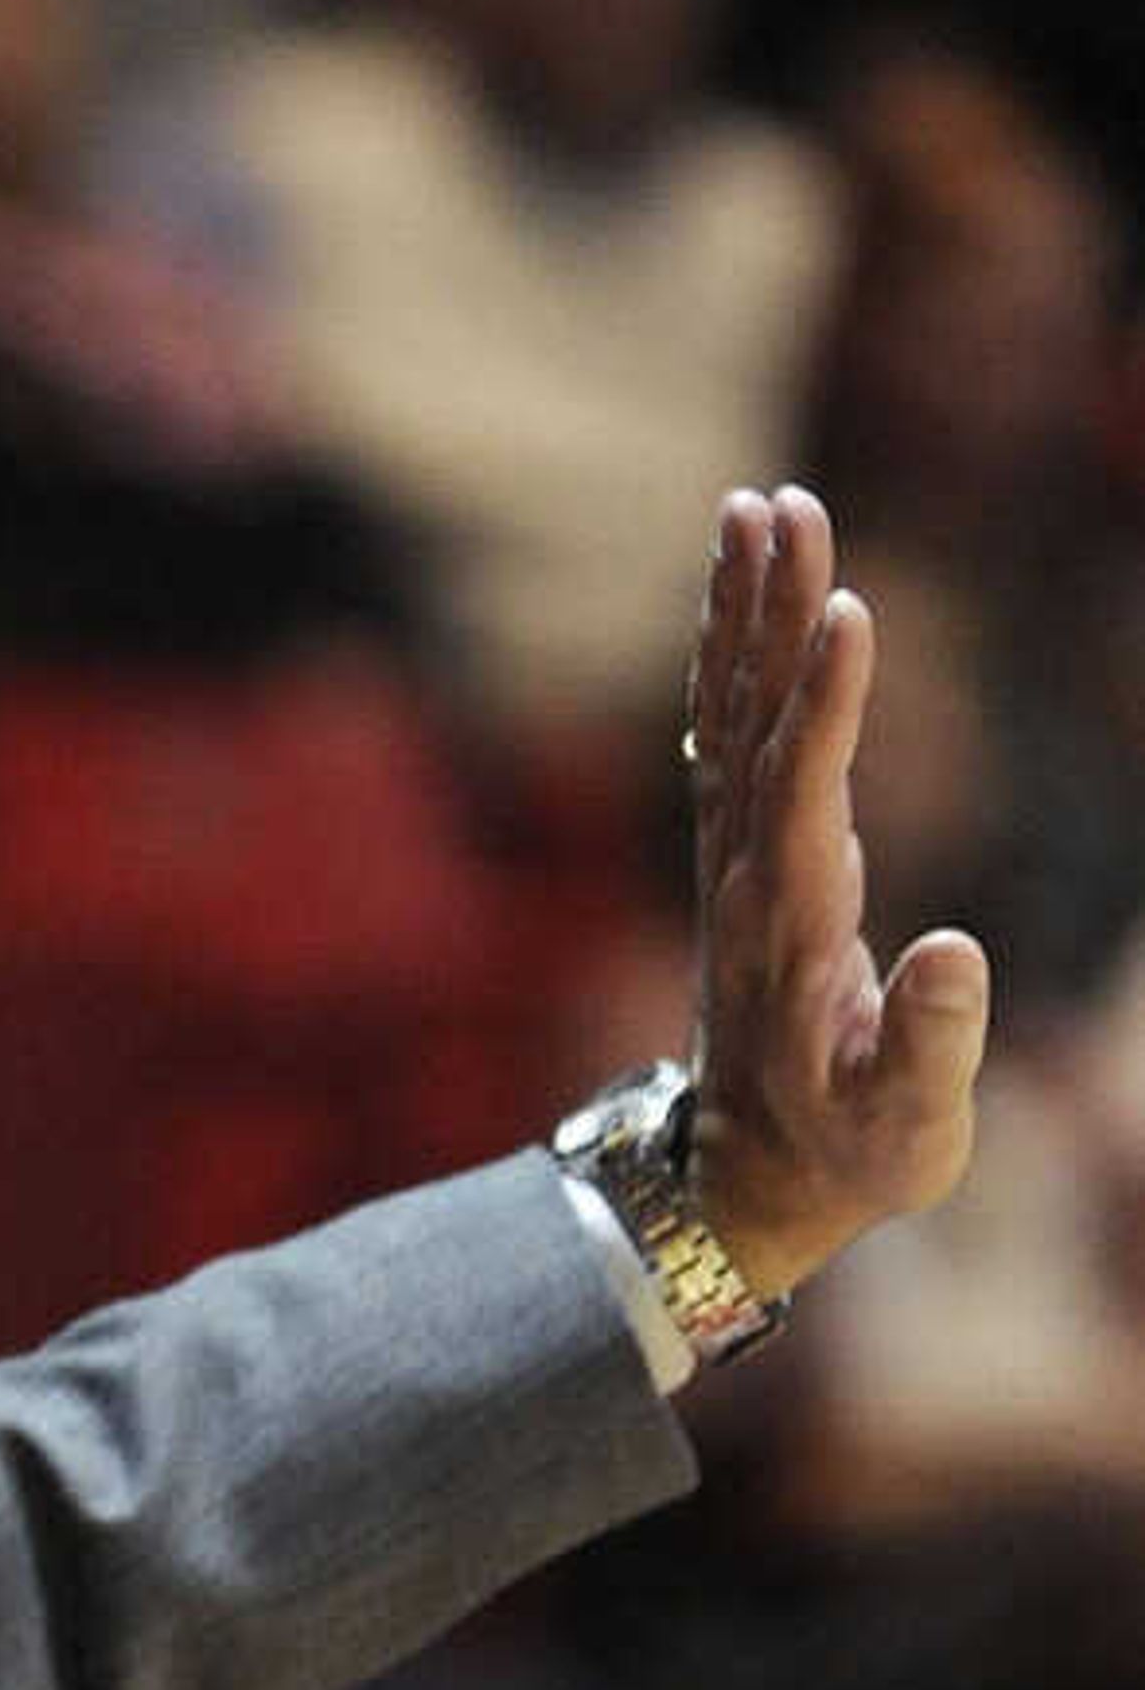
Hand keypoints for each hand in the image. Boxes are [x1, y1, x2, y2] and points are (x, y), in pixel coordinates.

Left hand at [678, 480, 991, 1307]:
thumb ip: (934, 1042)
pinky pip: (731, 738)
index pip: (802, 799)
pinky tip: (741, 583)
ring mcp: (737, 867)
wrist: (752, 1184)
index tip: (842, 613)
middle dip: (772, 617)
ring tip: (758, 505)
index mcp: (794, 935)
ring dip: (746, 610)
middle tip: (783, 506)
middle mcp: (750, 884)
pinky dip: (736, 657)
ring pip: (735, 717)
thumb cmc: (850, 1155)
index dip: (821, 709)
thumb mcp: (908, 1124)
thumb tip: (959, 952)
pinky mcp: (743, 859)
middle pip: (756, 729)